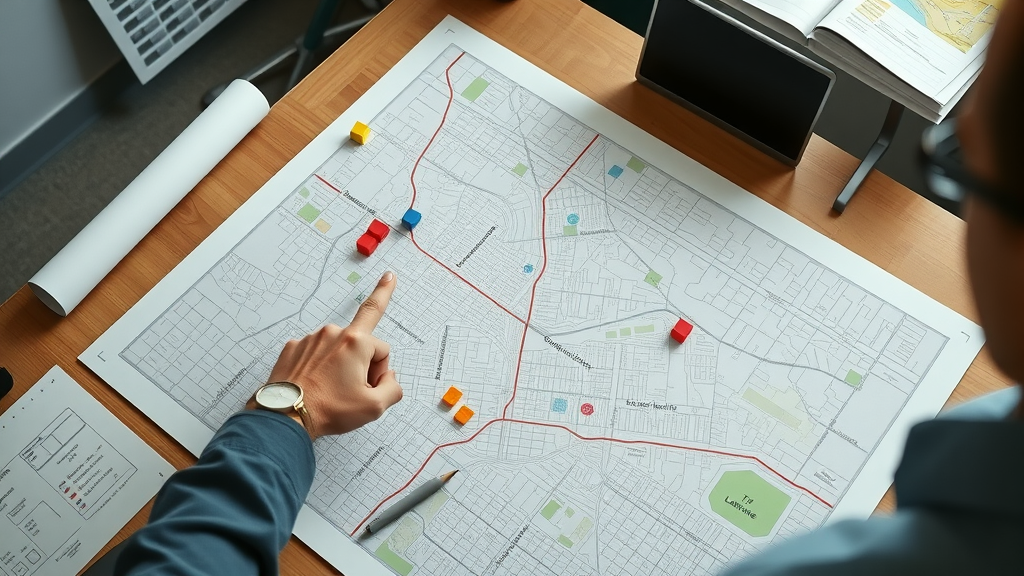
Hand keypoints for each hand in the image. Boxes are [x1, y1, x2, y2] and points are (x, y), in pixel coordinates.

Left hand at [261, 271, 402, 439]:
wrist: (285, 417)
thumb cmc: (327, 410)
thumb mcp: (374, 408)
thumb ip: (393, 388)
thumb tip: (389, 377)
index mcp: (356, 343)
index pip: (384, 347)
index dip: (383, 369)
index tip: (390, 277)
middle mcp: (333, 333)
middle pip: (361, 346)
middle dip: (363, 366)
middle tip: (352, 392)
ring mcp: (311, 339)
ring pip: (338, 349)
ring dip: (341, 366)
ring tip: (330, 391)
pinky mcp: (294, 348)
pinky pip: (316, 352)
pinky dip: (319, 366)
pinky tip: (315, 384)